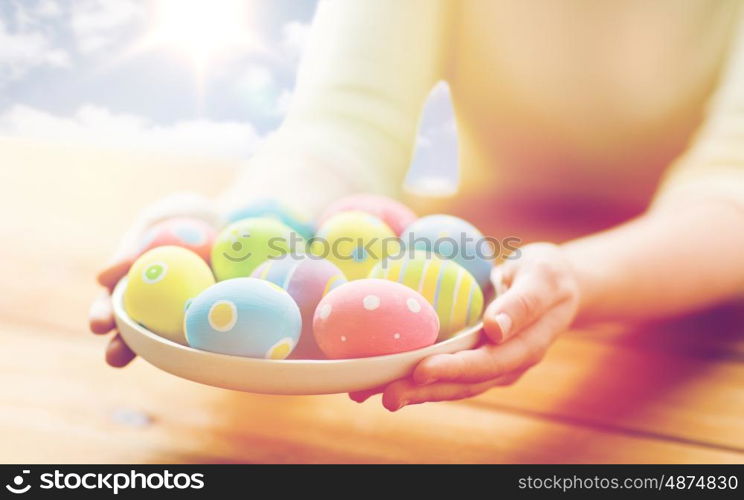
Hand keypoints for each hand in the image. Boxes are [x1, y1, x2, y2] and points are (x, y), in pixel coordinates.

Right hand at [88, 192, 219, 366]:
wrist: (234, 217)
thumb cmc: (186, 217)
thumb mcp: (157, 221)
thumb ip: (133, 246)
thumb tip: (103, 278)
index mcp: (134, 285)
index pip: (112, 305)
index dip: (102, 316)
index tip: (98, 325)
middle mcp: (156, 307)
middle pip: (135, 332)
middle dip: (122, 348)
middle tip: (114, 357)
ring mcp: (186, 315)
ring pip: (170, 341)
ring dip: (163, 354)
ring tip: (159, 360)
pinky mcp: (215, 316)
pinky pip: (209, 329)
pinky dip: (207, 337)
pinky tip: (207, 346)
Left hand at [349, 242, 581, 410]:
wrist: (557, 286)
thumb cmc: (549, 275)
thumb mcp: (542, 278)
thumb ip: (522, 303)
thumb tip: (493, 329)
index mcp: (526, 347)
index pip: (487, 365)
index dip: (454, 370)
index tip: (420, 370)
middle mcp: (506, 364)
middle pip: (463, 384)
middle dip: (425, 392)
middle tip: (386, 395)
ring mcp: (491, 365)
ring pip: (451, 385)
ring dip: (415, 391)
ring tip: (374, 393)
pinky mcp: (476, 359)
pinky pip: (447, 372)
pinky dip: (418, 377)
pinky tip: (386, 375)